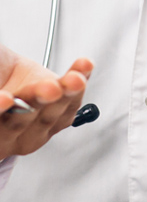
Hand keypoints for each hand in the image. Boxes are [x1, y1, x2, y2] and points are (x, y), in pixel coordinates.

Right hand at [0, 46, 93, 160]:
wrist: (3, 74)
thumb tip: (2, 90)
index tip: (4, 98)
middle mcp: (5, 135)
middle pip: (18, 123)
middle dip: (32, 103)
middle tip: (44, 89)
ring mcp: (34, 129)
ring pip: (49, 116)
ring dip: (62, 96)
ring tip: (71, 79)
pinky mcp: (58, 115)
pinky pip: (71, 103)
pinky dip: (78, 82)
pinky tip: (83, 67)